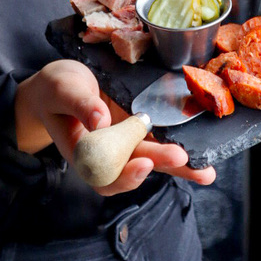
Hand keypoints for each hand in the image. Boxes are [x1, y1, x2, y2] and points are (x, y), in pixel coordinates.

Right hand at [15, 60, 215, 194]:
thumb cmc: (55, 89)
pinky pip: (158, 140)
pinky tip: (200, 151)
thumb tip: (100, 121)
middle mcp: (107, 154)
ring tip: (206, 170)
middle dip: (161, 164)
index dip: (125, 176)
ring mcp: (124, 143)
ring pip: (152, 159)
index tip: (142, 164)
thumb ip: (80, 104)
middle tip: (183, 157)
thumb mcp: (62, 89)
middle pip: (135, 168)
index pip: (105, 175)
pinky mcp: (136, 129)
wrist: (59, 84)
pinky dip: (177, 146)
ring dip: (179, 166)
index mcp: (84, 153)